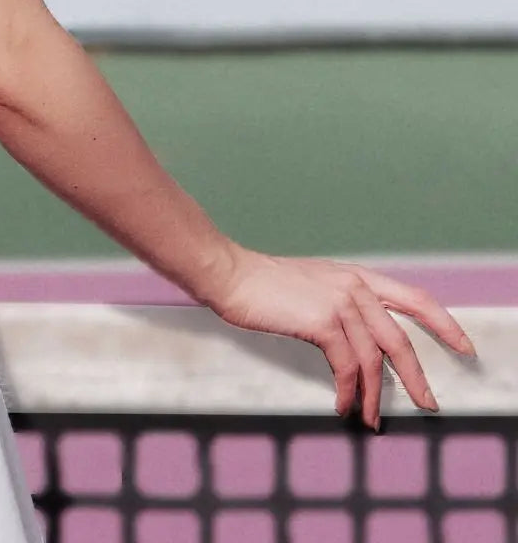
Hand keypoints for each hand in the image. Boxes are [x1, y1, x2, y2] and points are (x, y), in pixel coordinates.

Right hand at [206, 246, 476, 427]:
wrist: (232, 275)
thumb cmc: (265, 284)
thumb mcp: (315, 284)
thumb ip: (342, 302)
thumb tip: (361, 340)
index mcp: (356, 276)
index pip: (414, 297)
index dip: (443, 323)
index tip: (462, 345)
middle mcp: (354, 285)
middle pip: (400, 337)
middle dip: (417, 377)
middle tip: (428, 403)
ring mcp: (339, 301)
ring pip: (374, 359)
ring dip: (375, 396)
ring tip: (372, 419)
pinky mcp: (322, 320)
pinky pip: (347, 367)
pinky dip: (348, 392)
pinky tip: (342, 405)